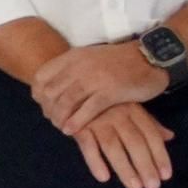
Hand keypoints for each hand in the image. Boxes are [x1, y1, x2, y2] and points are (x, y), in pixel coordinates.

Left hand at [28, 37, 173, 130]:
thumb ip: (71, 70)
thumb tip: (51, 88)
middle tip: (52, 120)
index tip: (43, 105)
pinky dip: (76, 122)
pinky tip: (71, 130)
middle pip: (51, 92)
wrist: (150, 57)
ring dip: (59, 118)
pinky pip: (86, 110)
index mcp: (73, 57)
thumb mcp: (90, 58)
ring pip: (65, 102)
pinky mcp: (110, 91)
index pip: (42, 76)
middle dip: (48, 109)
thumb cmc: (119, 62)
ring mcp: (95, 78)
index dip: (38, 93)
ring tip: (60, 127)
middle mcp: (80, 66)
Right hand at [70, 99, 174, 187]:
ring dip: (124, 168)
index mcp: (133, 110)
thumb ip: (148, 122)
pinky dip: (95, 161)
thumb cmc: (104, 101)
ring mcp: (97, 120)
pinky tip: (104, 178)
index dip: (159, 155)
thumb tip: (169, 137)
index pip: (150, 134)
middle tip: (153, 186)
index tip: (166, 175)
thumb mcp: (129, 106)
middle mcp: (118, 115)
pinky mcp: (78, 126)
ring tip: (135, 187)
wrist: (70, 88)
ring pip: (113, 146)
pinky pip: (87, 145)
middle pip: (134, 142)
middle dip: (145, 165)